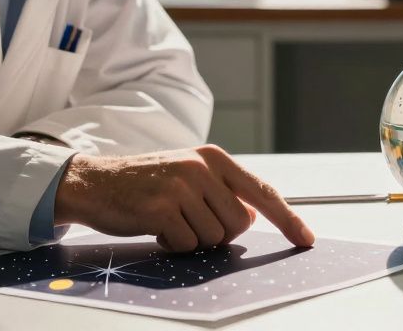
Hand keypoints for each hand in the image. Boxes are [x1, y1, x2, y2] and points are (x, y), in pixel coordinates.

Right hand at [54, 145, 314, 252]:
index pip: (263, 191)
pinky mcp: (162, 209)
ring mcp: (182, 187)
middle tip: (189, 219)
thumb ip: (223, 192)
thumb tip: (252, 215)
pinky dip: (174, 244)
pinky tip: (156, 227)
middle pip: (239, 224)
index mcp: (214, 158)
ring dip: (193, 239)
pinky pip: (188, 245)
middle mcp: (202, 168)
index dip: (288, 219)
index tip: (307, 239)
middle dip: (218, 232)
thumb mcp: (190, 176)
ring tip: (170, 220)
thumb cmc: (146, 183)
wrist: (95, 181)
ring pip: (215, 237)